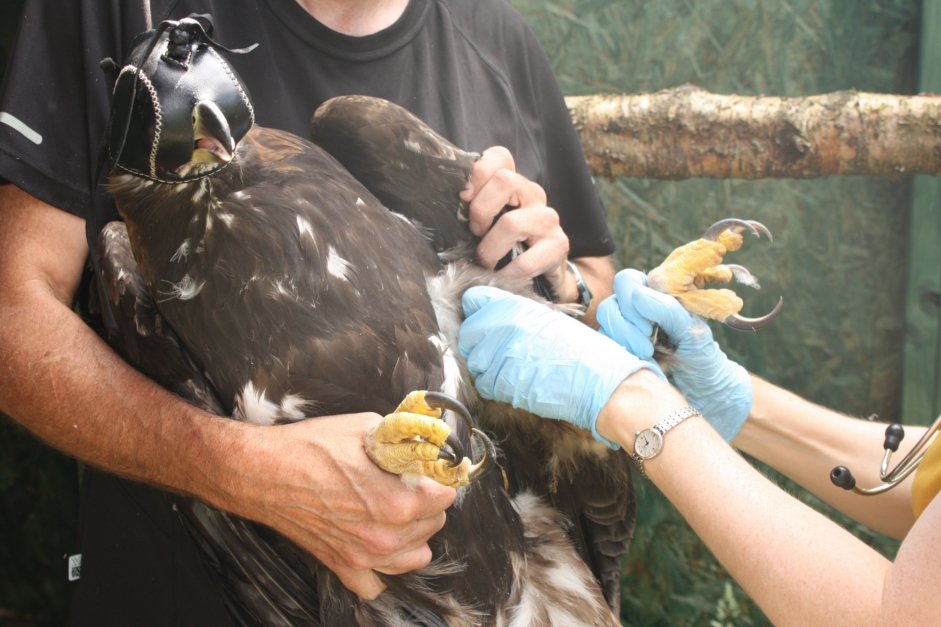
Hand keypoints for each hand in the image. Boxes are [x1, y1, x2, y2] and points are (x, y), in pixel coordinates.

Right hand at [230, 413, 455, 599]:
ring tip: (397, 511)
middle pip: (435, 523)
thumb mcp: (366, 428)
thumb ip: (403, 439)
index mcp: (396, 502)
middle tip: (408, 482)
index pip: (446, 496)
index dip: (438, 476)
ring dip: (414, 533)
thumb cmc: (310, 448)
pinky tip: (377, 542)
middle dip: (426, 501)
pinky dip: (382, 567)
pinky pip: (377, 584)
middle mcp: (384, 537)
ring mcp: (363, 557)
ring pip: (416, 555)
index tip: (429, 469)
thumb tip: (425, 440)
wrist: (264, 471)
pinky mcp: (342, 566)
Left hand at [459, 285, 657, 446]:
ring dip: (486, 363)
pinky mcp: (499, 383)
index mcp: (513, 305)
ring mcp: (498, 356)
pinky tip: (514, 380)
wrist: (597, 379)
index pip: (473, 300)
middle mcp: (501, 327)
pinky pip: (483, 381)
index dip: (478, 311)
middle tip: (500, 347)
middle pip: (467, 331)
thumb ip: (514, 311)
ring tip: (511, 365)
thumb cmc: (578, 348)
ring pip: (473, 358)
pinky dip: (493, 383)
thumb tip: (489, 311)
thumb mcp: (546, 316)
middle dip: (477, 340)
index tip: (486, 319)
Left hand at [461, 147, 570, 296]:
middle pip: (505, 181)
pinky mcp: (558, 245)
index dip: (478, 171)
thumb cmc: (506, 245)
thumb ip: (471, 209)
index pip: (500, 157)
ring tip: (486, 262)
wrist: (543, 272)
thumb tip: (445, 208)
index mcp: (514, 184)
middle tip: (475, 233)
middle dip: (480, 210)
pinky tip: (502, 277)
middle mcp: (534, 195)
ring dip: (489, 249)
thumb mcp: (487, 222)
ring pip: (512, 223)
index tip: (464, 197)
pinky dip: (507, 274)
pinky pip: (526, 262)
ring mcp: (548, 219)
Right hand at [596, 269, 751, 440]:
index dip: (632, 298)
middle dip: (627, 324)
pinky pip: (601, 346)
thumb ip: (668, 310)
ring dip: (623, 339)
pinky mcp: (615, 353)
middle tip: (648, 346)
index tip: (651, 326)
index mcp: (656, 296)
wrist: (702, 396)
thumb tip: (637, 295)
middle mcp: (636, 312)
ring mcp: (623, 333)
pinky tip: (638, 365)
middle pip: (611, 302)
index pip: (628, 281)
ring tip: (646, 356)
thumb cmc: (702, 360)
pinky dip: (617, 355)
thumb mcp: (692, 332)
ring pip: (604, 323)